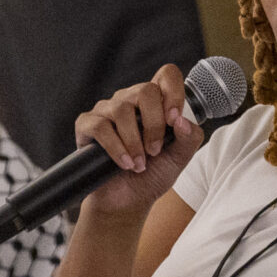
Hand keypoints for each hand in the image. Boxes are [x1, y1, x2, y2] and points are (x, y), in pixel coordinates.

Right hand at [73, 65, 204, 216]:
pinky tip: (124, 164)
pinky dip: (115, 148)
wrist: (127, 201)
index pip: (167, 75)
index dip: (174, 91)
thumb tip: (182, 120)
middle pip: (145, 90)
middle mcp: (130, 100)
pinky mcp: (87, 125)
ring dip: (134, 142)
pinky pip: (100, 126)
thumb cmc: (152, 175)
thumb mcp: (179, 158)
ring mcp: (107, 110)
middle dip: (154, 124)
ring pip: (121, 109)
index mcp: (155, 103)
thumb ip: (189, 138)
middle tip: (155, 150)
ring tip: (139, 165)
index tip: (174, 119)